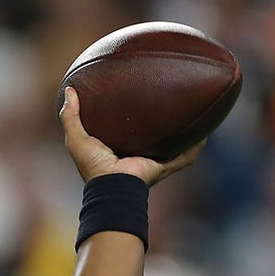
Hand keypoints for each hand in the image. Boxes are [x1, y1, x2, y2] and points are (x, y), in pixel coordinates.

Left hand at [59, 87, 202, 185]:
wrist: (112, 186)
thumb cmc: (93, 165)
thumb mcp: (76, 138)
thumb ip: (69, 115)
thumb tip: (69, 89)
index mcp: (117, 150)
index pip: (124, 132)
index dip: (128, 118)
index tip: (132, 100)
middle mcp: (136, 156)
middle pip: (151, 137)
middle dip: (159, 123)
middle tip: (165, 102)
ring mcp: (152, 162)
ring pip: (172, 146)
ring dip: (182, 134)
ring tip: (191, 114)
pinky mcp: (164, 167)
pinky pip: (185, 157)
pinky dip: (195, 148)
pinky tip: (205, 134)